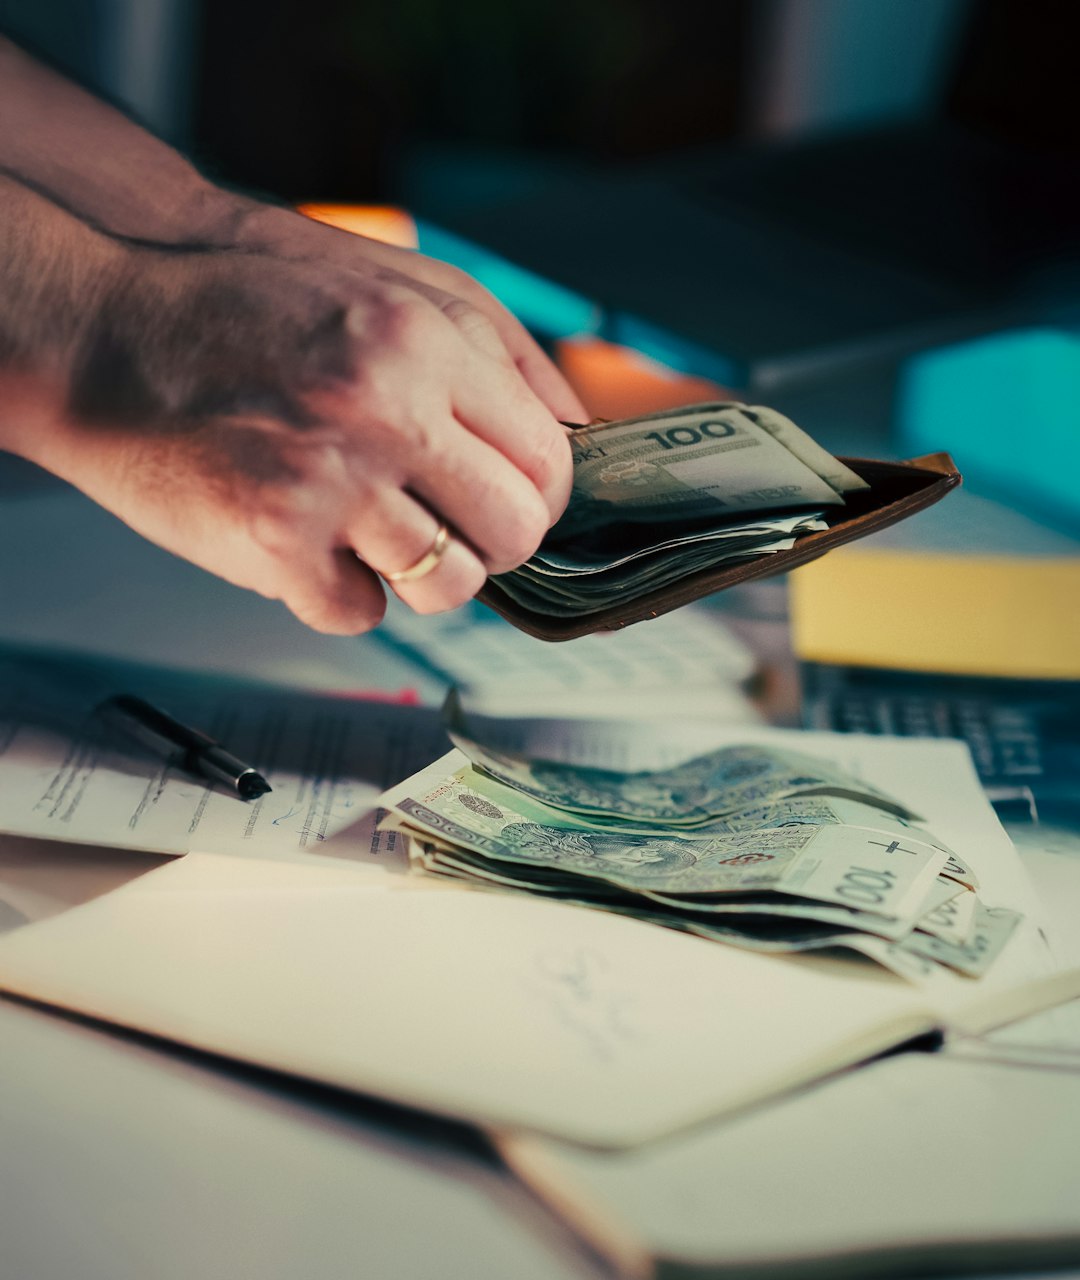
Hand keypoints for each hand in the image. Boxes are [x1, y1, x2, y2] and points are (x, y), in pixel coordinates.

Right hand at [39, 233, 585, 633]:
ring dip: (419, 572)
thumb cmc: (250, 309)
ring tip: (373, 532)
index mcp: (425, 342)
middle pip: (513, 533)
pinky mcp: (274, 542)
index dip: (540, 497)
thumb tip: (577, 431)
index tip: (514, 504)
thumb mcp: (394, 285)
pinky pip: (360, 613)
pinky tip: (309, 544)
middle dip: (493, 543)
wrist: (109, 332)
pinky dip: (339, 591)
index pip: (547, 461)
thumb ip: (498, 352)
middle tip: (452, 526)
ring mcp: (329, 480)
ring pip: (447, 585)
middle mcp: (385, 409)